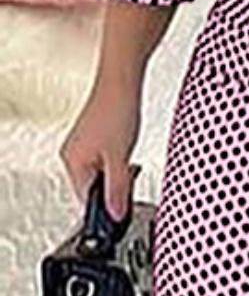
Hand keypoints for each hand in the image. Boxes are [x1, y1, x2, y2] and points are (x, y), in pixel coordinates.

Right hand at [60, 77, 142, 222]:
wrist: (121, 81)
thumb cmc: (117, 111)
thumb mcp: (120, 160)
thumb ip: (118, 191)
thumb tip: (115, 214)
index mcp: (73, 163)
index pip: (87, 201)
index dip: (109, 207)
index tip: (125, 206)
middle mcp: (72, 154)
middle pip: (94, 188)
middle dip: (115, 189)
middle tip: (130, 179)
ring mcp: (82, 146)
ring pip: (101, 175)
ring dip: (118, 175)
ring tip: (128, 159)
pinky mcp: (93, 138)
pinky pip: (104, 161)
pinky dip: (118, 163)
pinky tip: (127, 152)